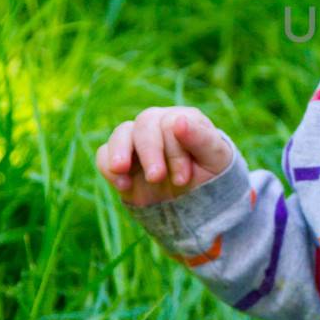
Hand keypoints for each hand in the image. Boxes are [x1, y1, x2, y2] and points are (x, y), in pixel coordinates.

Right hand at [96, 107, 232, 208]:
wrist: (198, 200)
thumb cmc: (211, 173)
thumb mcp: (215, 158)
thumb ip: (201, 138)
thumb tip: (179, 120)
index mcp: (182, 118)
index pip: (169, 124)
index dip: (174, 151)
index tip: (183, 178)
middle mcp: (157, 124)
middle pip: (144, 125)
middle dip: (149, 152)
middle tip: (156, 178)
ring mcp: (137, 142)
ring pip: (121, 134)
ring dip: (120, 152)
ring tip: (122, 170)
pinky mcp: (121, 162)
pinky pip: (104, 155)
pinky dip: (108, 168)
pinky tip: (122, 185)